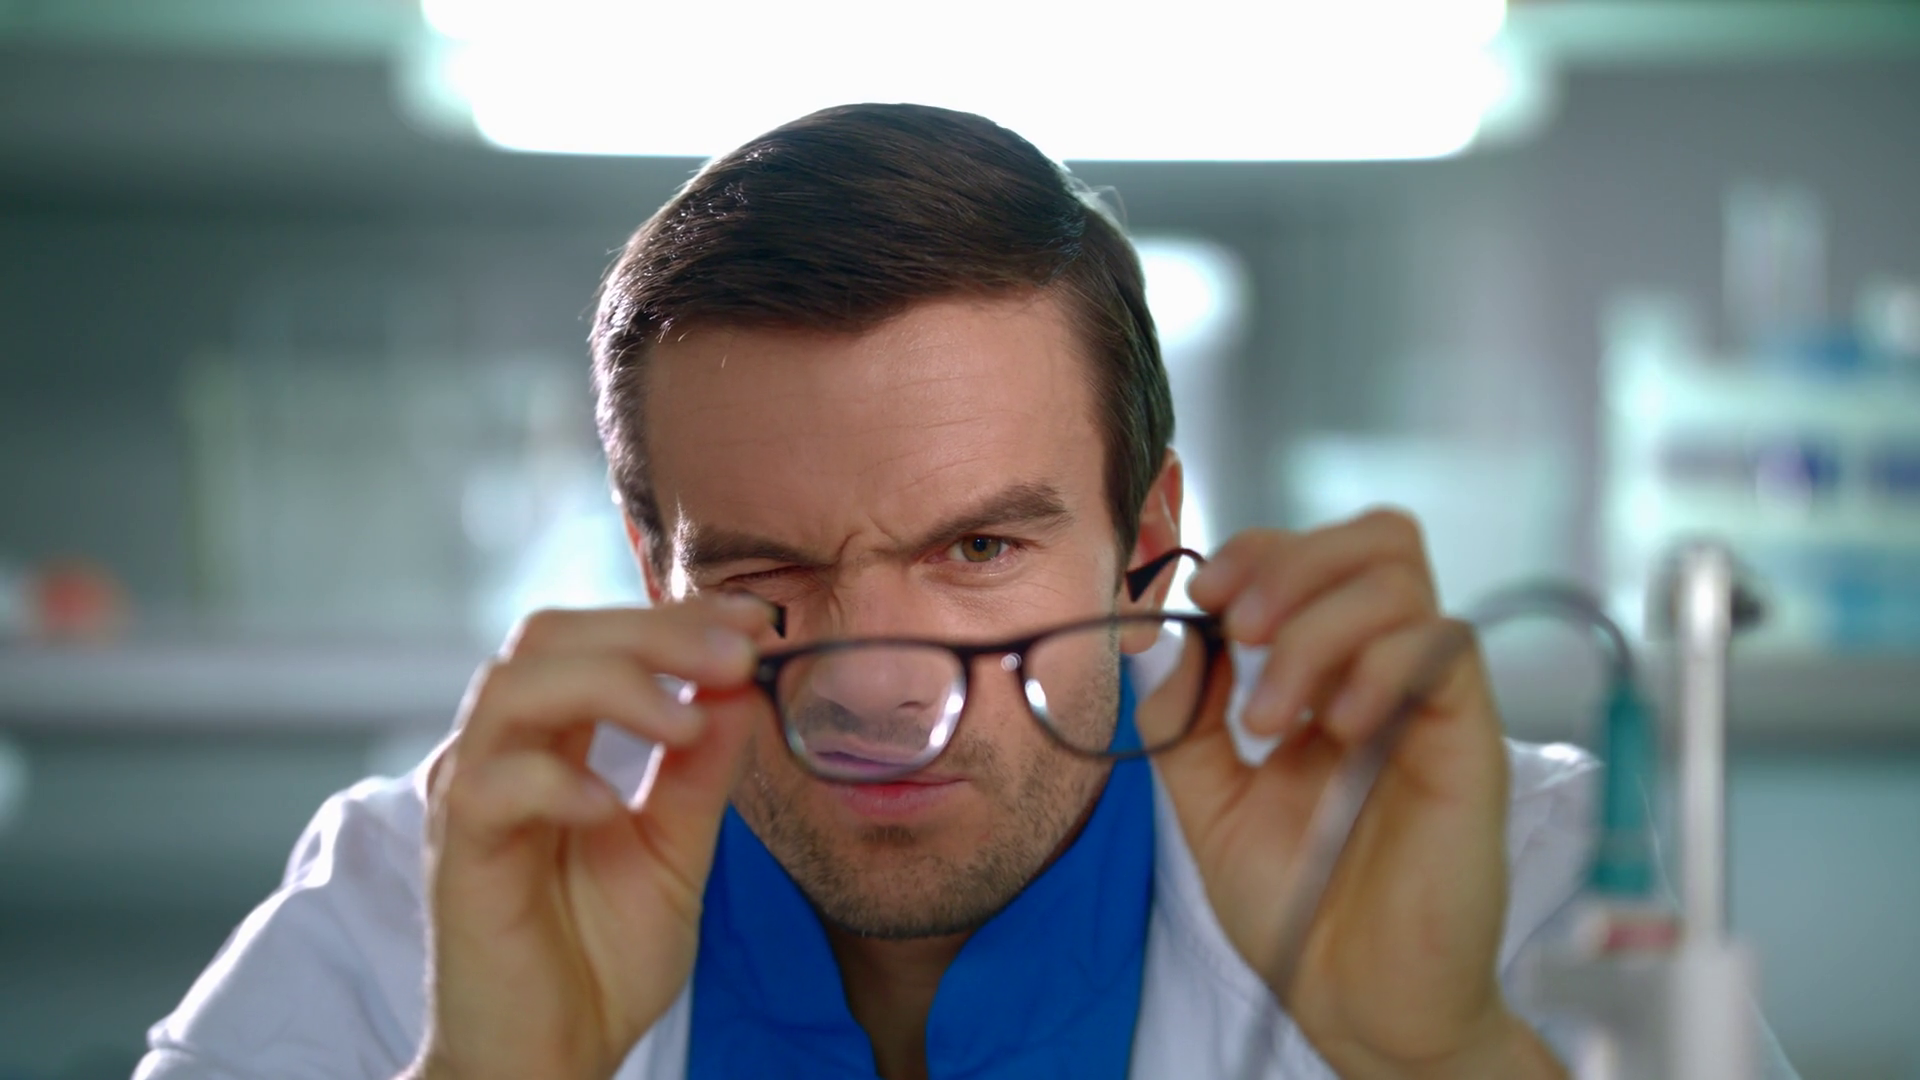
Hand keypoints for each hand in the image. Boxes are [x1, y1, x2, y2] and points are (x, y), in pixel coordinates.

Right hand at [412, 597, 773, 1079]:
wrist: (550, 1062)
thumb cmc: (599, 960)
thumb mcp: (676, 851)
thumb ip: (702, 772)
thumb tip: (743, 688)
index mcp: (550, 741)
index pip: (598, 638)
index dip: (675, 616)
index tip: (758, 621)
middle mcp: (500, 753)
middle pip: (550, 635)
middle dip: (651, 631)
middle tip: (737, 655)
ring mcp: (470, 800)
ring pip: (512, 687)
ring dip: (612, 684)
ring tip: (686, 720)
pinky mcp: (457, 859)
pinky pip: (489, 789)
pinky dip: (557, 780)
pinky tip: (613, 806)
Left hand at [1158, 511, 1556, 1078]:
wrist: (1354, 997)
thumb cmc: (1296, 907)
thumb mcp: (1208, 801)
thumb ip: (1186, 717)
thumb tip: (1173, 638)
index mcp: (1329, 676)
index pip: (1318, 557)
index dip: (1261, 551)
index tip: (1204, 595)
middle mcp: (1387, 673)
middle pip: (1377, 540)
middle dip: (1293, 562)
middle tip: (1239, 626)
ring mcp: (1432, 702)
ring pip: (1403, 583)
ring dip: (1318, 628)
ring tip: (1272, 715)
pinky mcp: (1469, 740)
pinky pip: (1444, 649)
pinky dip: (1376, 666)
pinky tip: (1335, 728)